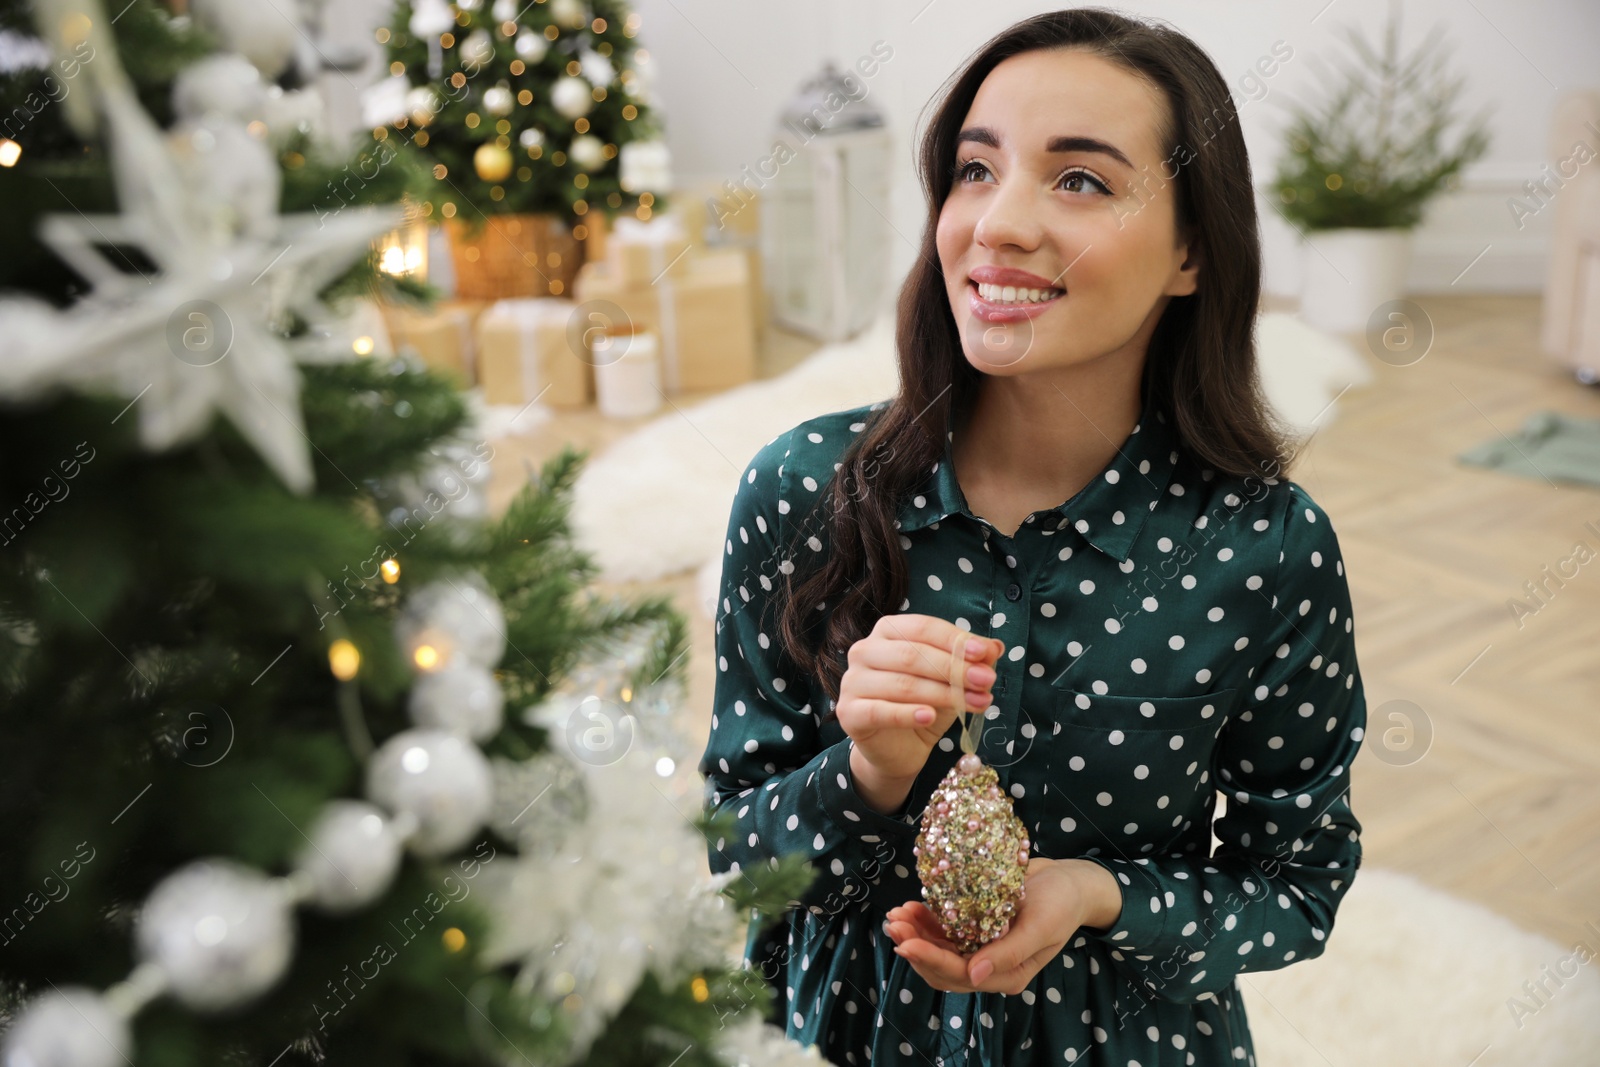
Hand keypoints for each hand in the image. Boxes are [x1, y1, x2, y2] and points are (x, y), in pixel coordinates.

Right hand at [837, 614, 1002, 783]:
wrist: (899, 750)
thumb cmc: (924, 705)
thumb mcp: (953, 681)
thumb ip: (970, 661)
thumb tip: (995, 647)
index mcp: (888, 631)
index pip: (923, 628)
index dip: (955, 640)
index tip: (986, 653)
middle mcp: (864, 650)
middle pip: (912, 654)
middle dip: (954, 668)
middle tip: (986, 681)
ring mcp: (853, 681)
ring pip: (902, 684)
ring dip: (944, 694)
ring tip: (976, 704)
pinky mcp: (849, 713)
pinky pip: (880, 711)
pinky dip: (908, 714)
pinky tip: (930, 717)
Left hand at [884, 858, 1114, 994]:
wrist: (1069, 879)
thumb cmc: (1061, 903)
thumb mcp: (1041, 927)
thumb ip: (1008, 953)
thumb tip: (973, 975)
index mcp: (1008, 974)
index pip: (960, 974)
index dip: (930, 960)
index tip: (905, 944)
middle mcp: (990, 966)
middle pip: (942, 967)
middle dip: (915, 948)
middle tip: (894, 925)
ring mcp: (980, 947)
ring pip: (938, 949)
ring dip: (915, 935)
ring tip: (896, 915)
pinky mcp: (974, 927)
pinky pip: (944, 931)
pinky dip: (926, 921)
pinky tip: (912, 907)